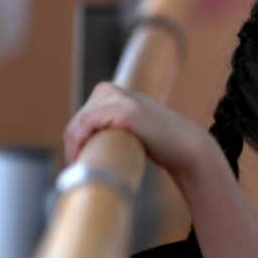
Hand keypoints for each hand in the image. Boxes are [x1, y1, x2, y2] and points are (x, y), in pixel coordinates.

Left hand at [63, 82, 208, 186]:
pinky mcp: (124, 111)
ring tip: (80, 167)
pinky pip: (87, 125)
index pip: (80, 117)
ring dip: (73, 147)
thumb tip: (82, 142)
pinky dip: (79, 143)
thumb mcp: (128, 126)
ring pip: (78, 124)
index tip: (77, 161)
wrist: (185, 145)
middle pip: (77, 121)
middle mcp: (111, 90)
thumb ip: (109, 125)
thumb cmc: (158, 142)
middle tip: (77, 167)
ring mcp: (118, 99)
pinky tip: (81, 158)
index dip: (74, 140)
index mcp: (111, 91)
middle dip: (73, 145)